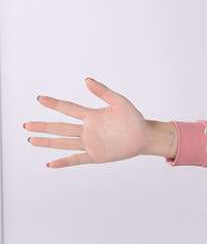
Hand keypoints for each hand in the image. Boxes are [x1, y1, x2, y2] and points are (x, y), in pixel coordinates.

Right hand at [24, 78, 152, 167]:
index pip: (69, 109)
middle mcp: (87, 129)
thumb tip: (87, 80)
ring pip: (64, 142)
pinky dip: (64, 161)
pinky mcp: (96, 155)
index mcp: (91, 116)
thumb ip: (104, 92)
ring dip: (48, 142)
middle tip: (27, 125)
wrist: (144, 136)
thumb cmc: (133, 118)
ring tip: (32, 139)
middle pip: (61, 128)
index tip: (40, 99)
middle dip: (44, 126)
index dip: (55, 104)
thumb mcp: (120, 102)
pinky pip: (77, 158)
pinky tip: (51, 163)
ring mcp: (90, 143)